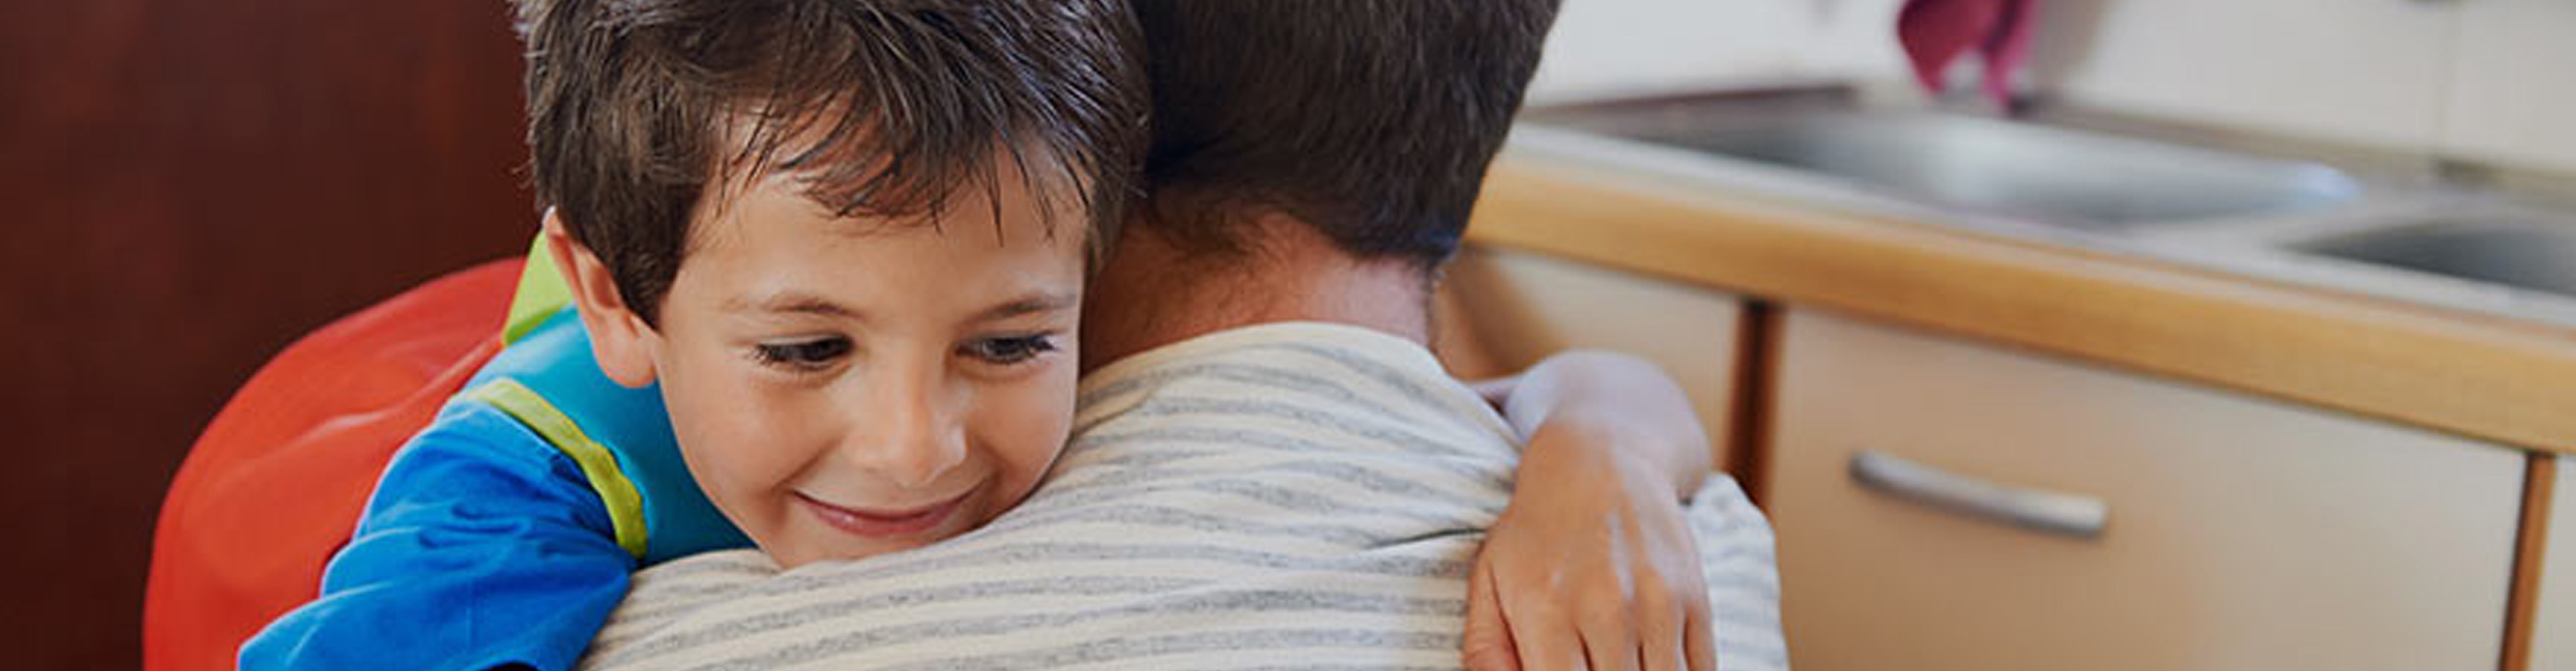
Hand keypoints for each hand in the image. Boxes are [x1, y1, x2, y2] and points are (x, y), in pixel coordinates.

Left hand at [1463, 428, 1714, 670]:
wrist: (1601, 459)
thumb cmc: (1535, 530)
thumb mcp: (1489, 581)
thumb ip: (1487, 651)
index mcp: (1547, 612)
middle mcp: (1606, 611)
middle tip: (1588, 664)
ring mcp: (1657, 606)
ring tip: (1619, 663)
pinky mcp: (1695, 599)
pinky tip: (1651, 665)